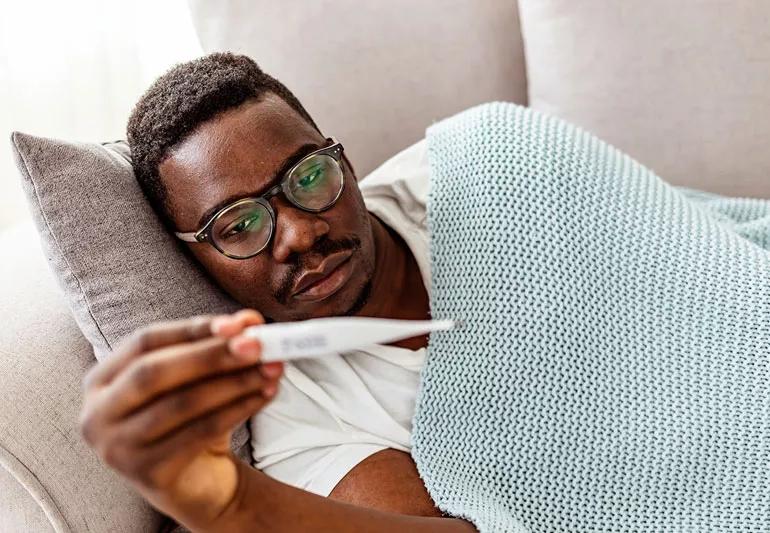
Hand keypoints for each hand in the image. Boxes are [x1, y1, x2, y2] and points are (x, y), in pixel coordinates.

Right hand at [79, 309, 281, 527]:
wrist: (198, 484)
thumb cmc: (191, 420)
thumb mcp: (200, 379)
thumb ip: (218, 345)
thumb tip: (249, 321)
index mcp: (101, 380)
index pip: (145, 341)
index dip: (192, 329)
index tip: (238, 322)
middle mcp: (98, 414)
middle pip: (154, 371)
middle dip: (210, 354)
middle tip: (256, 344)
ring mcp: (118, 448)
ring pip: (182, 403)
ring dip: (233, 382)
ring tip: (270, 369)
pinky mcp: (148, 474)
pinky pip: (200, 432)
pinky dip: (238, 409)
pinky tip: (264, 395)